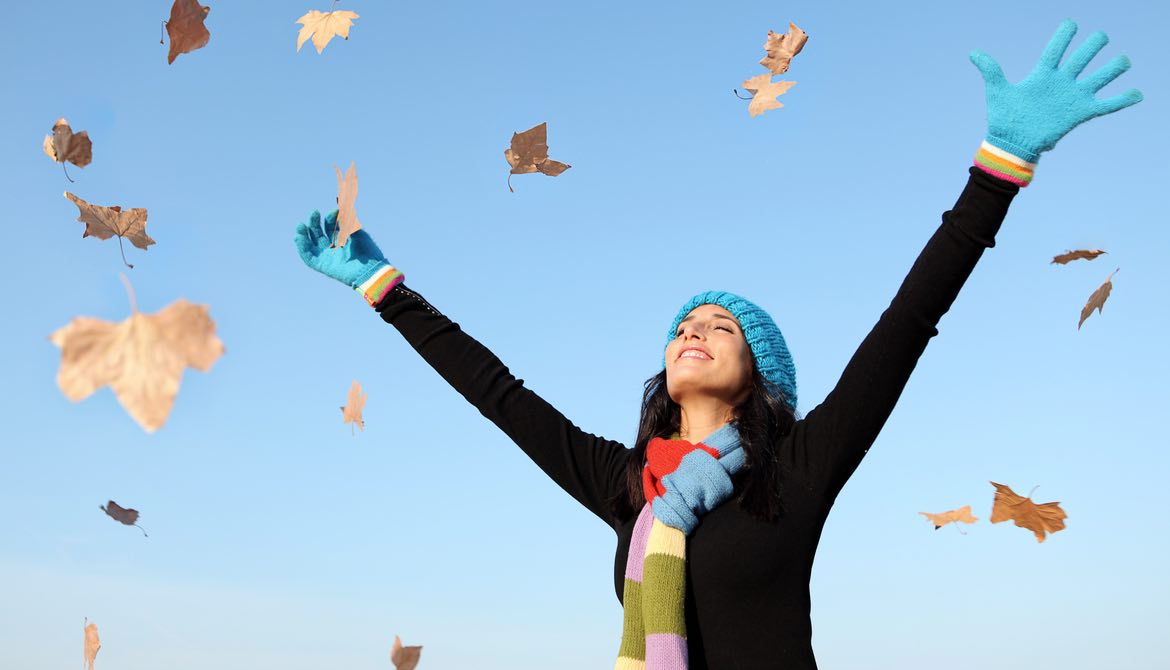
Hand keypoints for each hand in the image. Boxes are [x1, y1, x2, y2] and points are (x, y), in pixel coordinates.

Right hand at [295, 209, 403, 305]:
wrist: (370, 269)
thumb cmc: (367, 251)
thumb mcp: (357, 230)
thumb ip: (348, 218)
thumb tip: (343, 200)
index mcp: (342, 239)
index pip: (330, 226)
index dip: (330, 218)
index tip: (335, 211)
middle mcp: (333, 248)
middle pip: (318, 233)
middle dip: (314, 223)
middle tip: (314, 212)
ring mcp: (328, 257)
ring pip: (311, 245)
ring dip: (304, 235)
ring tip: (300, 225)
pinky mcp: (323, 266)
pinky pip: (309, 258)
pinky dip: (302, 248)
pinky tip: (299, 238)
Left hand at [971, 19, 1141, 165]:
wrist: (1011, 144)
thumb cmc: (1003, 118)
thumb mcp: (998, 91)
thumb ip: (990, 70)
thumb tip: (973, 53)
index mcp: (1042, 74)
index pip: (1056, 50)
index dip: (1064, 36)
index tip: (1070, 23)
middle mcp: (1061, 82)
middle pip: (1082, 58)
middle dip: (1093, 46)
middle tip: (1100, 37)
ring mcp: (1073, 96)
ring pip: (1099, 77)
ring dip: (1113, 68)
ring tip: (1123, 61)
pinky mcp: (1080, 113)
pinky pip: (1106, 105)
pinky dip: (1122, 100)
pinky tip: (1138, 93)